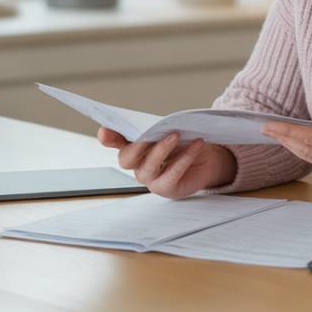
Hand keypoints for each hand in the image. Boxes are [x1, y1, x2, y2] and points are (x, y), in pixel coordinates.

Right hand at [97, 128, 236, 198]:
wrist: (207, 158)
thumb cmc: (184, 141)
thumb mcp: (169, 128)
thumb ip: (155, 126)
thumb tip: (152, 123)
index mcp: (133, 147)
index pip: (115, 142)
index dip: (108, 138)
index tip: (104, 132)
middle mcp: (137, 165)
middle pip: (126, 159)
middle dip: (136, 145)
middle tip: (149, 132)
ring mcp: (150, 179)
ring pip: (148, 167)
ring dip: (162, 149)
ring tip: (176, 135)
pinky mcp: (167, 188)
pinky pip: (172, 174)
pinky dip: (184, 158)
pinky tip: (195, 145)